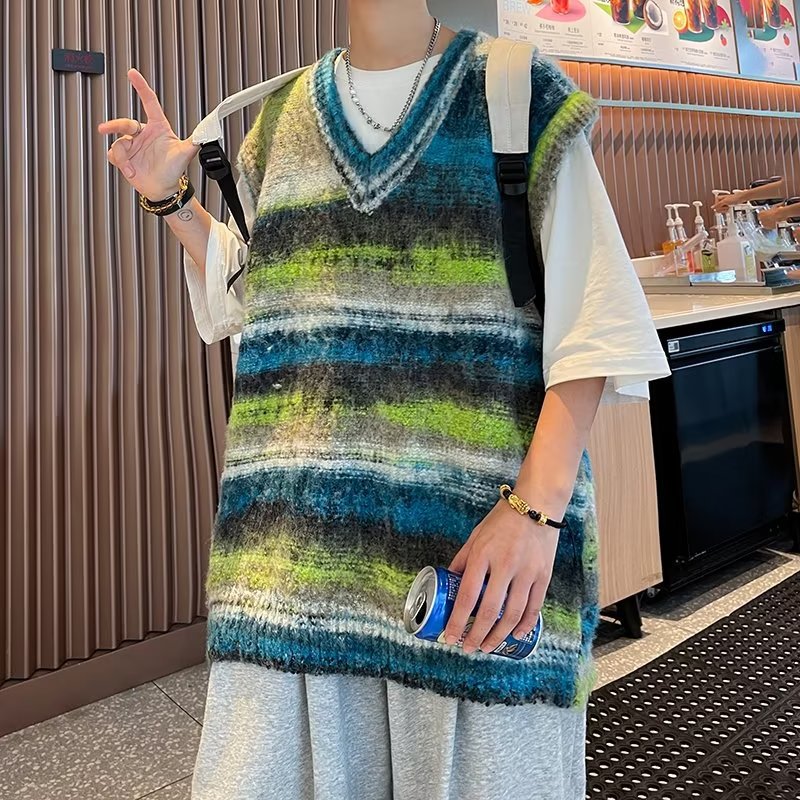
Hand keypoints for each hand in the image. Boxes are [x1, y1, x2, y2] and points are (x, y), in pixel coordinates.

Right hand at [97, 68, 198, 200]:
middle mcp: (143, 134)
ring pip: (118, 142)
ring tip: (130, 168)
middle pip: (125, 122)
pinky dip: (119, 162)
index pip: (149, 102)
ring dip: (122, 156)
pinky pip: (113, 154)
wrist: (164, 189)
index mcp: (158, 127)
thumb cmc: (175, 170)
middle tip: (104, 129)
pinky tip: (129, 170)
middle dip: (114, 125)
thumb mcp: (185, 154)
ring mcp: (133, 145)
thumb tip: (207, 132)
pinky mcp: (125, 157)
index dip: (141, 87)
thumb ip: (195, 141)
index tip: (132, 73)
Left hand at [443, 498, 558, 653]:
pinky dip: (524, 625)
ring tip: (488, 646)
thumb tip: (449, 581)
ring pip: (513, 614)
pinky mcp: (543, 575)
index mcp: (482, 555)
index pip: (466, 596)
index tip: (450, 637)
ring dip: (499, 635)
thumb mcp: (476, 536)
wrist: (537, 505)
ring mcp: (526, 571)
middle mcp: (504, 565)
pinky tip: (515, 635)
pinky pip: (534, 607)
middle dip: (477, 635)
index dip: (457, 621)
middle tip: (469, 648)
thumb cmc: (502, 520)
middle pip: (489, 611)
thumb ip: (463, 559)